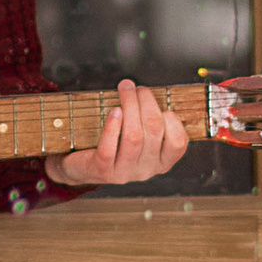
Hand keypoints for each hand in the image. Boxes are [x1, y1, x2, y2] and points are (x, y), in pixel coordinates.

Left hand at [51, 79, 189, 191]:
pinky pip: (110, 148)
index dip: (173, 121)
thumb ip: (149, 121)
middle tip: (137, 88)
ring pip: (133, 137)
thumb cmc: (117, 144)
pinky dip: (113, 127)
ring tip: (125, 89)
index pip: (178, 144)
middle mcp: (146, 170)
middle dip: (147, 102)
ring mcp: (125, 172)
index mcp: (161, 162)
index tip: (163, 105)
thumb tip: (149, 91)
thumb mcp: (140, 138)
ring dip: (130, 107)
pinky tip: (114, 111)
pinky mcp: (103, 171)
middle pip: (154, 131)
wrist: (84, 167)